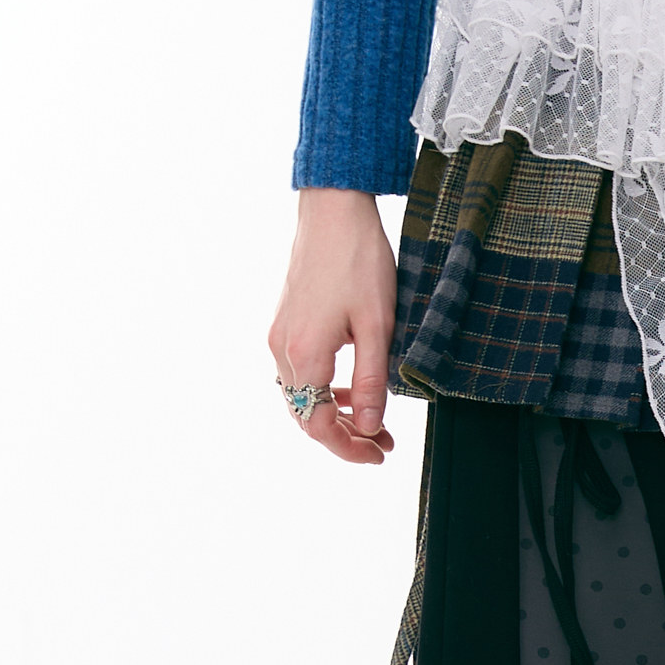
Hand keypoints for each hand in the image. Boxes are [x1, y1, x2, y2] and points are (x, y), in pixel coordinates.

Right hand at [267, 189, 397, 463]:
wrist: (333, 210)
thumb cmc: (360, 261)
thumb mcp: (378, 326)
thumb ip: (372, 381)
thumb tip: (371, 428)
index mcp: (305, 354)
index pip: (319, 425)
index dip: (349, 448)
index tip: (380, 454)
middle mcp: (283, 349)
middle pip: (306, 416)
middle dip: (345, 435)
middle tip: (384, 443)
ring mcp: (280, 336)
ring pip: (303, 396)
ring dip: (336, 413)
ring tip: (374, 422)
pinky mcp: (285, 324)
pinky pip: (300, 373)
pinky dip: (325, 389)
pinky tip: (351, 389)